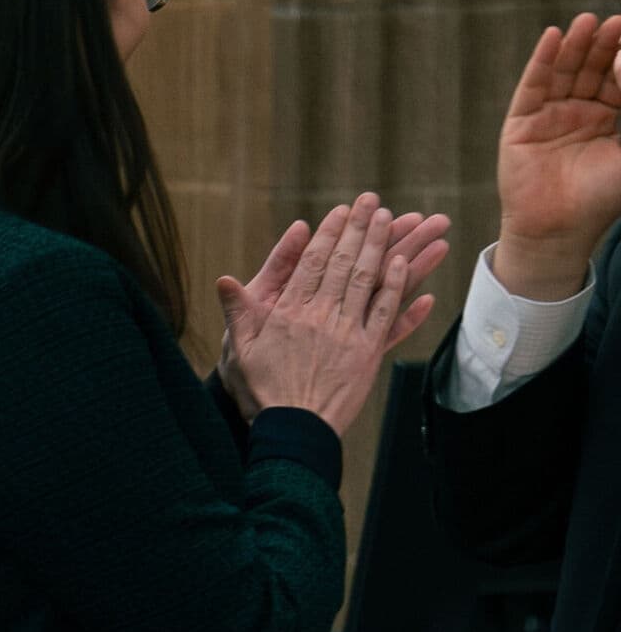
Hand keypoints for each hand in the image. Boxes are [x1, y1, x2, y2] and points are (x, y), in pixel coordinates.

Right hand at [226, 196, 453, 436]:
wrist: (293, 429)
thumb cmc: (261, 391)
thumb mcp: (238, 350)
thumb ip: (237, 312)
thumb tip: (223, 280)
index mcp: (290, 313)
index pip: (311, 263)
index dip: (328, 235)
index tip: (342, 211)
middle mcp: (322, 317)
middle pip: (345, 264)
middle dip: (361, 229)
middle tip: (374, 202)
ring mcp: (349, 334)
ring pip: (371, 281)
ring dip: (387, 247)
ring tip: (403, 220)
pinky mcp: (368, 353)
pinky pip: (388, 315)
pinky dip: (400, 289)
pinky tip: (408, 268)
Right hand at [495, 12, 620, 299]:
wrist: (560, 229)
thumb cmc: (604, 196)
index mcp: (612, 120)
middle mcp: (581, 114)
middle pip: (594, 69)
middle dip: (604, 45)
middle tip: (616, 21)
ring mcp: (550, 118)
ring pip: (565, 73)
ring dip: (575, 46)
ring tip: (588, 22)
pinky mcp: (521, 124)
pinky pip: (533, 87)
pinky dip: (542, 61)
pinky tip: (553, 37)